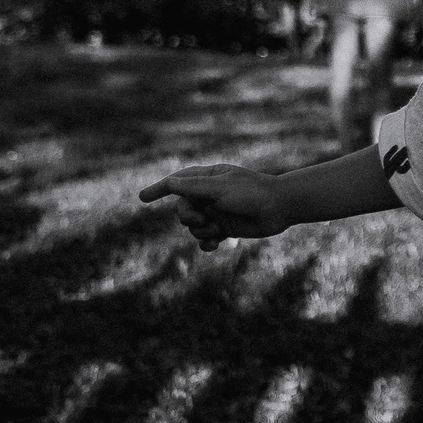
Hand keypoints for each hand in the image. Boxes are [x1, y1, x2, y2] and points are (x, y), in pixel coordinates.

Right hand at [137, 163, 286, 251]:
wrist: (280, 208)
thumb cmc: (251, 193)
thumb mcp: (219, 189)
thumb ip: (192, 187)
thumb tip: (169, 182)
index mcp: (208, 178)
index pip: (177, 182)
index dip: (159, 189)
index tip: (142, 198)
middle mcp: (210, 195)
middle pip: (183, 209)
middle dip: (187, 216)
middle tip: (202, 218)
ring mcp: (217, 212)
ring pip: (193, 227)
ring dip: (201, 230)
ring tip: (217, 229)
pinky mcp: (225, 228)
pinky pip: (206, 239)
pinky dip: (207, 243)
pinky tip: (215, 244)